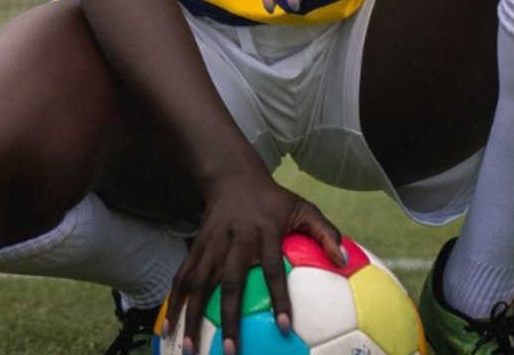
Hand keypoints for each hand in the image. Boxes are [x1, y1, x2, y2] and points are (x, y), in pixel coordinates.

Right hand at [163, 171, 343, 354]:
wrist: (233, 175)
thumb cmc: (273, 199)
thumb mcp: (303, 207)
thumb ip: (325, 231)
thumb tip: (345, 260)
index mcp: (264, 232)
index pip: (273, 269)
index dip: (279, 298)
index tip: (285, 328)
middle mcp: (237, 239)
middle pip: (231, 282)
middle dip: (229, 318)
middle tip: (231, 352)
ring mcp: (213, 243)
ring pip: (200, 283)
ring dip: (192, 316)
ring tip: (188, 350)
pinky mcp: (197, 245)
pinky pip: (183, 275)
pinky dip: (174, 301)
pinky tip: (168, 328)